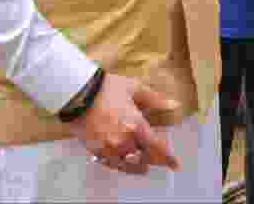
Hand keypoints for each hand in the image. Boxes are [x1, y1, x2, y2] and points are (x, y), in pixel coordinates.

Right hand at [66, 74, 180, 175]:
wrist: (78, 92)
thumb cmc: (107, 87)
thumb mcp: (135, 88)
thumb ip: (156, 99)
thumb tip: (174, 104)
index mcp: (136, 124)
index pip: (157, 146)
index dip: (168, 157)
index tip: (175, 164)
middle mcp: (123, 139)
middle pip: (144, 157)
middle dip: (154, 160)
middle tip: (161, 161)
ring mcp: (107, 147)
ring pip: (128, 164)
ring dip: (138, 166)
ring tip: (144, 167)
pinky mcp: (94, 149)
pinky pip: (111, 164)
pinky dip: (120, 165)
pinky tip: (124, 163)